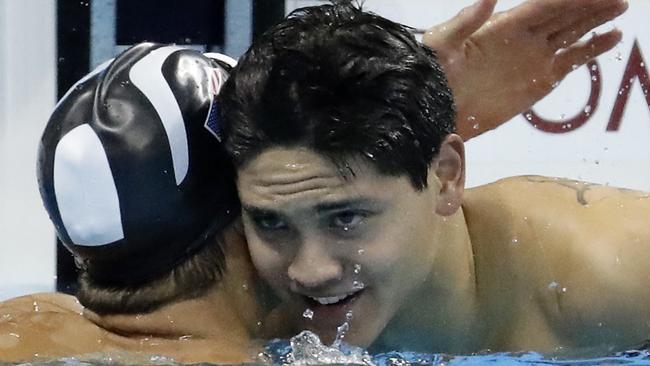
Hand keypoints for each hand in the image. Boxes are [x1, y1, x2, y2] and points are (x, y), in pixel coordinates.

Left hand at [423, 0, 627, 139]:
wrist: (437, 111)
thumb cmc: (433, 75)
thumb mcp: (443, 44)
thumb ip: (467, 20)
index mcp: (503, 26)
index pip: (543, 5)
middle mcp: (523, 38)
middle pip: (564, 14)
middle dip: (591, 4)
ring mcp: (533, 59)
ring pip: (572, 34)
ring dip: (596, 21)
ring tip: (621, 9)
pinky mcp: (538, 83)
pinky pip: (570, 63)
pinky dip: (591, 50)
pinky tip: (611, 39)